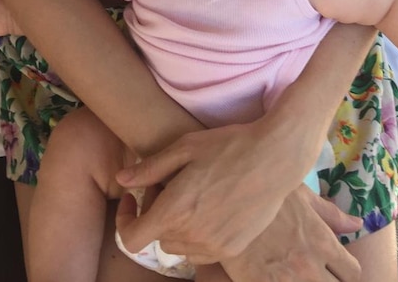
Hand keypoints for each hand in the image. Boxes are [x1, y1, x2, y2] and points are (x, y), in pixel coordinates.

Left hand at [114, 123, 360, 264]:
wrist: (275, 157)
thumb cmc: (228, 145)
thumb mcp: (185, 147)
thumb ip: (150, 168)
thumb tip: (121, 180)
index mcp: (175, 209)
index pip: (131, 239)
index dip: (125, 220)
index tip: (132, 199)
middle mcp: (192, 235)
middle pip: (157, 237)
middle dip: (156, 213)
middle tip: (170, 184)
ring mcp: (214, 246)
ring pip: (179, 247)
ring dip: (177, 227)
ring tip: (193, 195)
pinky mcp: (233, 249)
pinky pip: (203, 252)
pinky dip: (199, 235)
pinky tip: (211, 207)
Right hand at [221, 189, 361, 281]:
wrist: (225, 204)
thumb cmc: (266, 195)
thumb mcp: (301, 196)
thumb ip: (330, 214)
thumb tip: (358, 224)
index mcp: (322, 241)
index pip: (353, 272)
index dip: (346, 272)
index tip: (336, 269)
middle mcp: (310, 265)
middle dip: (331, 281)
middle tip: (316, 272)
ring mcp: (288, 280)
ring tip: (297, 274)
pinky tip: (278, 277)